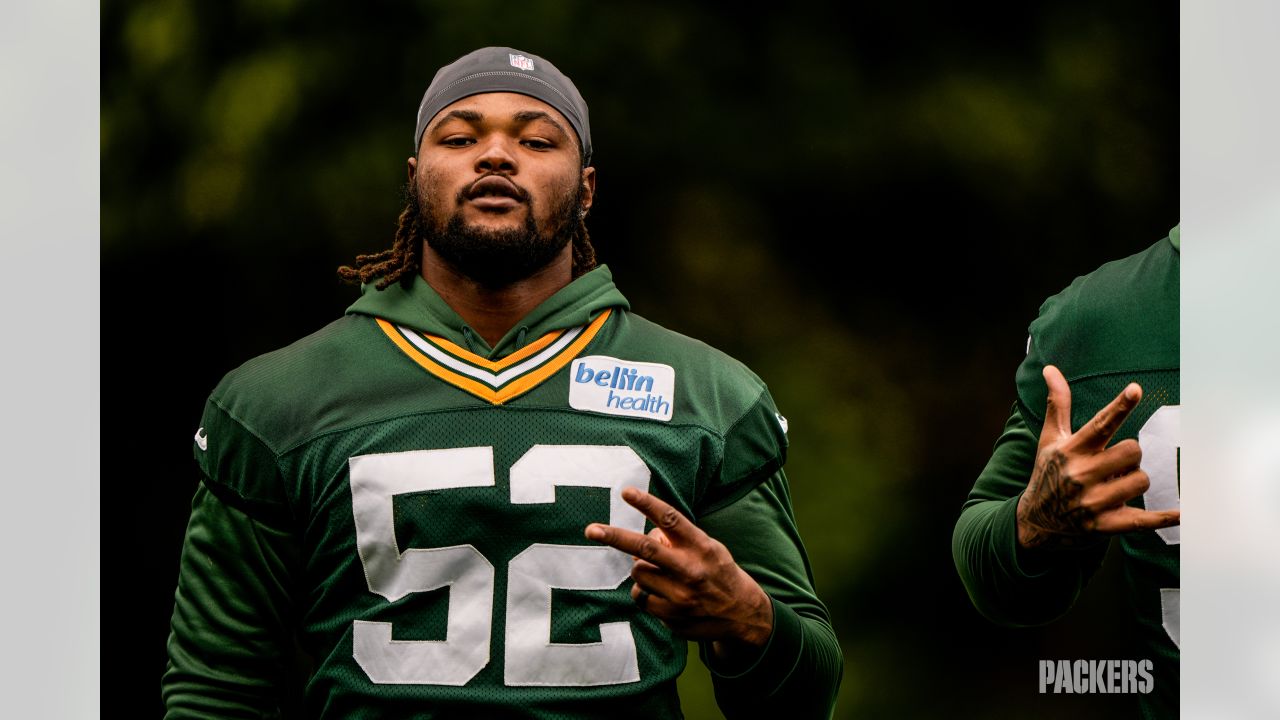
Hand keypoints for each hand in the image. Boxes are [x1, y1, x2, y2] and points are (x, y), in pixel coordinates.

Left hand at [585, 487, 772, 660]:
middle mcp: (690, 570)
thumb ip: (679, 540)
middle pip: (644, 549)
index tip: (626, 492)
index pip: (671, 519)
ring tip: (661, 575)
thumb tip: (646, 535)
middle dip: (614, 537)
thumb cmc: (718, 573)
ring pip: (638, 574)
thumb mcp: (708, 548)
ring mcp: (680, 596)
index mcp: (701, 547)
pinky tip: (665, 595)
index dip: (647, 504)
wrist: (742, 615)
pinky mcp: (672, 616)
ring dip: (642, 571)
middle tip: (590, 530)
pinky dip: (646, 594)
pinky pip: (642, 599)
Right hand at [1016, 365, 1180, 548]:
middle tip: (1115, 463)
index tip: (1135, 389)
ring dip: (1135, 480)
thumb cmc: (1048, 472)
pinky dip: (1163, 518)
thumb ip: (1058, 404)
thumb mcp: (1050, 438)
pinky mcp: (1104, 525)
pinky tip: (1181, 513)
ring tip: (1116, 485)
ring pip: (1140, 480)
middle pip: (1132, 451)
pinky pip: (1142, 519)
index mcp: (1071, 450)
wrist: (1035, 521)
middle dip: (1130, 455)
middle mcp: (1081, 474)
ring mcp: (1093, 502)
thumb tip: (1050, 369)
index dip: (1120, 406)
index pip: (1100, 424)